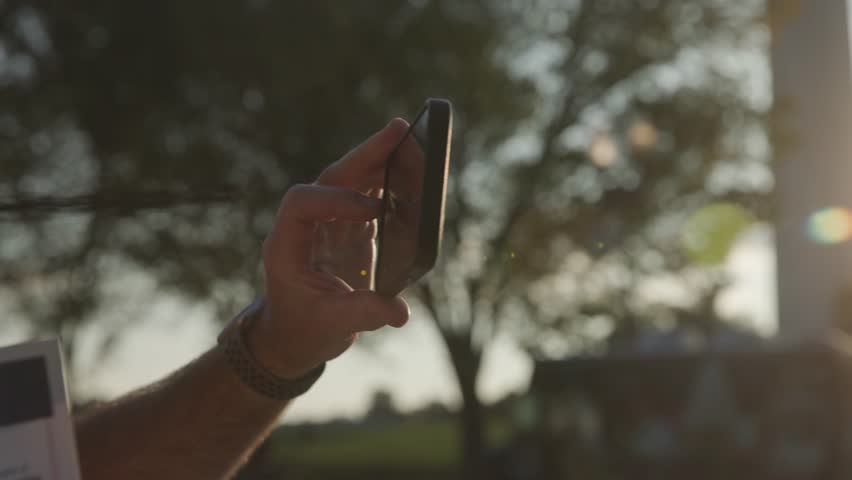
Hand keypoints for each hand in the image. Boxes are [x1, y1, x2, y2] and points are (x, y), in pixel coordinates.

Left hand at [249, 119, 410, 378]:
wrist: (295, 333)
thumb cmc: (304, 328)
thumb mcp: (331, 325)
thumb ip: (363, 314)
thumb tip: (400, 312)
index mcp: (286, 244)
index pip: (301, 203)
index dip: (336, 201)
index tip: (373, 212)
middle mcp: (305, 225)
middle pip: (331, 177)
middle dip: (365, 154)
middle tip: (400, 131)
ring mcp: (327, 223)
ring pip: (350, 179)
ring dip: (379, 159)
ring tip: (412, 141)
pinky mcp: (347, 228)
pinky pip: (366, 195)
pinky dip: (388, 181)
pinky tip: (413, 171)